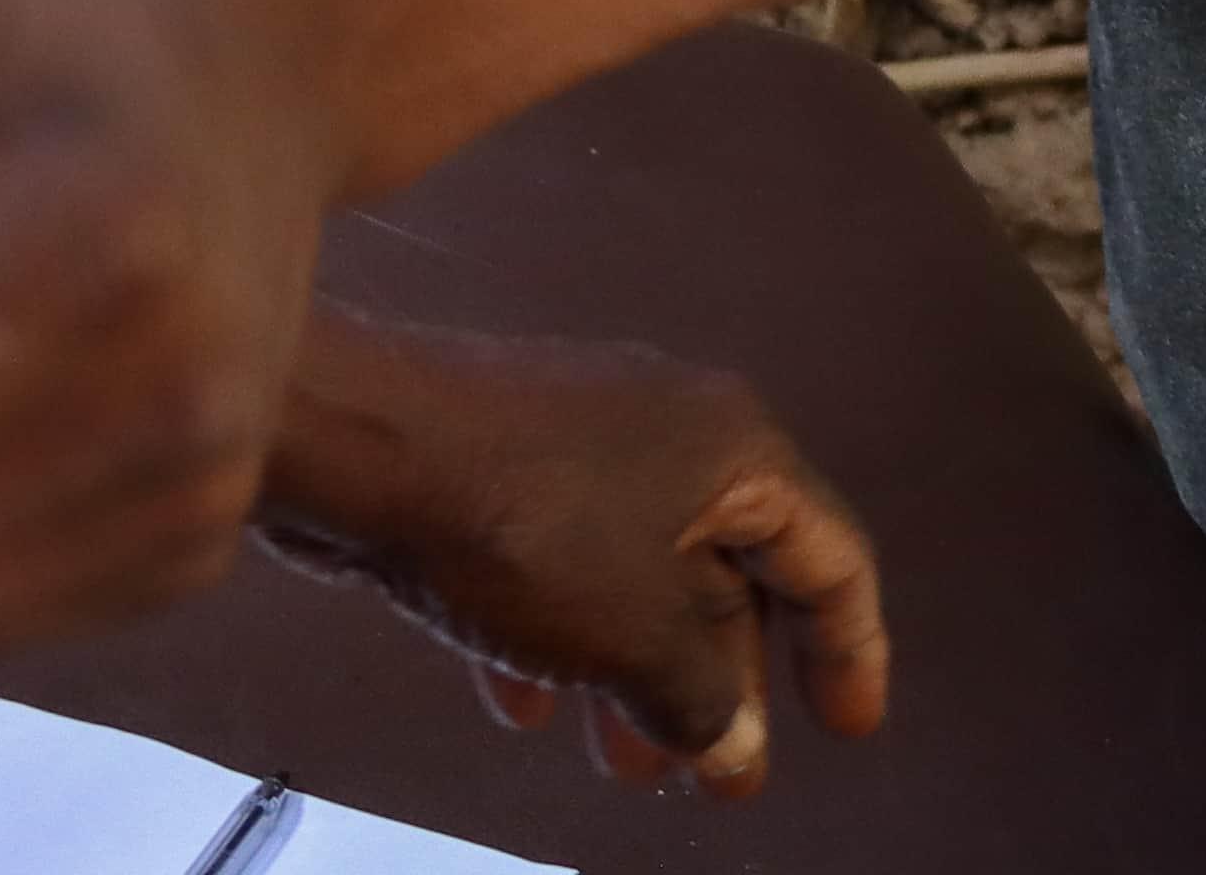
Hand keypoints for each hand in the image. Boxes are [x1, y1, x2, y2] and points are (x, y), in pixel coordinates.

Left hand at [255, 317, 890, 797]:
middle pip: (731, 575)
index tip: (845, 729)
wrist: (354, 444)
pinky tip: (524, 704)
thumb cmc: (517, 526)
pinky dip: (560, 637)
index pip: (829, 556)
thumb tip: (732, 745)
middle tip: (717, 776)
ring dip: (639, 677)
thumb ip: (704, 702)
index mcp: (732, 448)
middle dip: (723, 687)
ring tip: (623, 763)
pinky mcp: (504, 464)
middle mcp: (669, 428)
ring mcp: (579, 440)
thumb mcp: (640, 637)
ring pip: (638, 577)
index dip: (850, 651)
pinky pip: (560, 563)